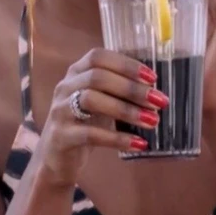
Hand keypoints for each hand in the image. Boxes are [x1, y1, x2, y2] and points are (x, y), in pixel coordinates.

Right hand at [38, 49, 165, 185]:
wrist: (56, 157)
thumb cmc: (85, 124)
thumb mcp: (102, 102)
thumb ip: (121, 92)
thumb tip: (156, 93)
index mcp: (76, 73)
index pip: (98, 57)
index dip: (126, 64)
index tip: (152, 78)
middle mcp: (65, 87)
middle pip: (98, 77)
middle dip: (132, 88)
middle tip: (159, 102)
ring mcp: (60, 111)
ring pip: (92, 100)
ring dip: (127, 110)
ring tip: (152, 121)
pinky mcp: (61, 136)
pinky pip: (90, 134)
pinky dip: (118, 138)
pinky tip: (139, 143)